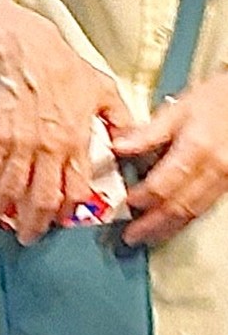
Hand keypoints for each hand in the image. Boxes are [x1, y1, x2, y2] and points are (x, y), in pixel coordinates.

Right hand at [0, 12, 127, 241]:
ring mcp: (19, 144)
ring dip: (2, 209)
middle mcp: (47, 149)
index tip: (59, 222)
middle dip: (33, 223)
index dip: (66, 212)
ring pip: (11, 189)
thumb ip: (120, 121)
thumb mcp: (105, 92)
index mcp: (75, 142)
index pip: (74, 190)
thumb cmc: (65, 68)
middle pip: (40, 198)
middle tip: (28, 236)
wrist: (28, 51)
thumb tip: (130, 144)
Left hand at [115, 69, 227, 245]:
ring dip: (168, 227)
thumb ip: (149, 132)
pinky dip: (186, 218)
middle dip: (152, 224)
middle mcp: (213, 168)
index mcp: (196, 149)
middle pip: (178, 205)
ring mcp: (225, 178)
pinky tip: (172, 223)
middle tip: (130, 236)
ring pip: (194, 211)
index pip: (162, 185)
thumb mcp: (180, 107)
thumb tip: (118, 146)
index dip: (142, 198)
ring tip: (147, 237)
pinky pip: (206, 206)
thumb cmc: (217, 98)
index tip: (124, 204)